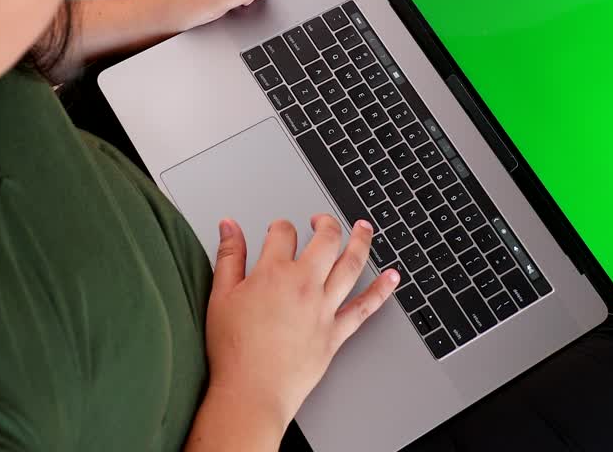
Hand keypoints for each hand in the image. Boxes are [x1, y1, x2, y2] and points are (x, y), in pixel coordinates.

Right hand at [204, 215, 400, 430]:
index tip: (277, 231)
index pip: (283, 233)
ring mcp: (324, 308)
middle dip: (325, 223)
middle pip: (325, 240)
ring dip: (361, 241)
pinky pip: (365, 307)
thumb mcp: (220, 296)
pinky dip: (382, 290)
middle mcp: (304, 285)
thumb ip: (228, 256)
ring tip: (365, 227)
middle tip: (322, 219)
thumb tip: (229, 226)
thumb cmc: (233, 350)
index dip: (280, 227)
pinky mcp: (336, 333)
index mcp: (274, 272)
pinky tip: (392, 277)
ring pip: (351, 265)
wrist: (251, 392)